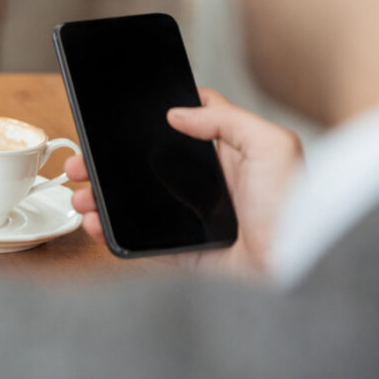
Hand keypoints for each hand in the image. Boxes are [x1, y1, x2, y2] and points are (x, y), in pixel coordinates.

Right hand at [67, 88, 304, 279]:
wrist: (298, 266)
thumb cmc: (298, 205)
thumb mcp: (272, 145)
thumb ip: (227, 120)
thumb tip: (178, 112)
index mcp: (224, 155)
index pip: (179, 129)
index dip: (147, 121)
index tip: (115, 118)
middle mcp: (202, 184)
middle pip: (142, 166)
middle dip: (106, 163)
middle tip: (81, 161)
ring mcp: (188, 217)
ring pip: (132, 202)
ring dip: (99, 197)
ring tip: (81, 195)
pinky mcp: (181, 248)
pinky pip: (138, 238)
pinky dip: (110, 231)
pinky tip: (94, 222)